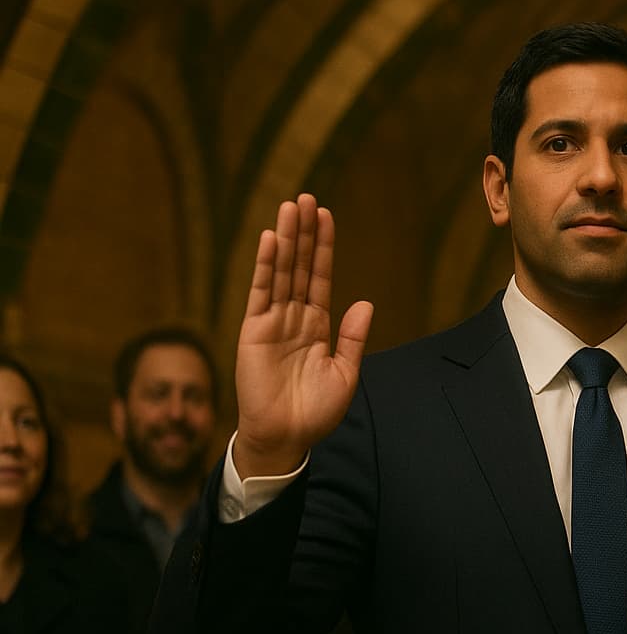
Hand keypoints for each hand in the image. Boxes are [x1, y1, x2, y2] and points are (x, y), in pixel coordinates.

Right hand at [233, 194, 372, 476]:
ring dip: (286, 239)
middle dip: (304, 232)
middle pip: (299, 265)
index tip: (326, 216)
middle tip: (306, 197)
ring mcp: (272, 321)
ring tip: (290, 206)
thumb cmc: (315, 411)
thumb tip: (365, 302)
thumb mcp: (345, 372)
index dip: (323, 247)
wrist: (286, 437)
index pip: (319, 277)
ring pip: (281, 271)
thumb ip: (353, 337)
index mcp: (317, 325)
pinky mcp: (254, 331)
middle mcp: (294, 317)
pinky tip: (272, 239)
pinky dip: (266, 265)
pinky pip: (261, 292)